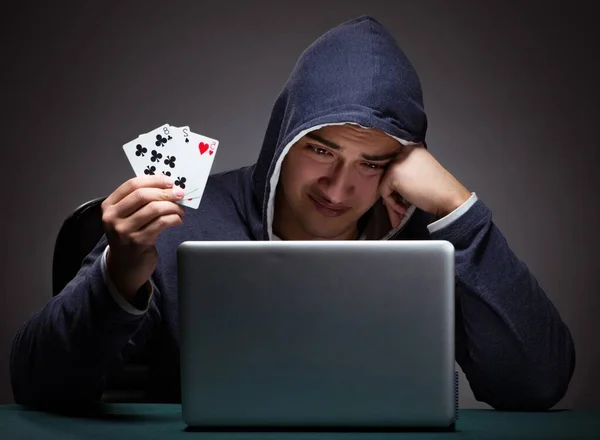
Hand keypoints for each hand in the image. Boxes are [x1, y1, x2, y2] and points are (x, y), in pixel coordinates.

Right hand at [101, 175, 185, 301]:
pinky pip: (161, 223)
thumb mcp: (126, 216)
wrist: (125, 266)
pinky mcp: (139, 242)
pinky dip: (174, 218)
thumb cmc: (129, 236)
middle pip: (143, 196)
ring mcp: (125, 231)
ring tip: (180, 210)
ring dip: (172, 207)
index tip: (169, 181)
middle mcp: (113, 217)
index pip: (132, 185)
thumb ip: (139, 201)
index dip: (154, 180)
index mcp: (109, 206)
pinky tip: (178, 220)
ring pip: (154, 209)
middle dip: (166, 192)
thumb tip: (167, 185)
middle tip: (180, 194)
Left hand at [379, 144, 470, 227]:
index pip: (393, 165)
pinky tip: (404, 207)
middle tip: (401, 204)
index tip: (400, 195)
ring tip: (404, 207)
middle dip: (392, 192)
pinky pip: (383, 191)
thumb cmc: (438, 188)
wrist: (449, 197)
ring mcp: (397, 161)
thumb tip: (389, 183)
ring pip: (384, 182)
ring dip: (392, 198)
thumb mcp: (420, 172)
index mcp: (412, 149)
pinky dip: (392, 203)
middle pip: (387, 173)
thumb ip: (405, 172)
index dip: (395, 183)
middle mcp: (403, 151)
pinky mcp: (393, 174)